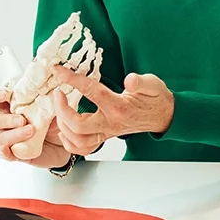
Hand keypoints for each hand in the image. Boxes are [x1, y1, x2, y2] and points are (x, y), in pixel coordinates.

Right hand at [0, 86, 74, 168]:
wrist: (67, 138)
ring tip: (31, 131)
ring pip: (1, 137)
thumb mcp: (53, 105)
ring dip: (14, 134)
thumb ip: (48, 101)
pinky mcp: (17, 153)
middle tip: (22, 120)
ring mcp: (11, 138)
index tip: (4, 95)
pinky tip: (7, 150)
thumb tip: (50, 100)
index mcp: (11, 104)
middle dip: (4, 119)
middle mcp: (7, 121)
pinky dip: (5, 153)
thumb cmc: (56, 117)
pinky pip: (6, 155)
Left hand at [51, 68, 175, 155]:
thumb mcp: (153, 84)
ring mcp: (107, 132)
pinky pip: (83, 149)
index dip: (73, 79)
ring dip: (64, 127)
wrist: (162, 116)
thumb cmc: (155, 99)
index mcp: (119, 107)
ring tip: (60, 110)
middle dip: (62, 110)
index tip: (58, 70)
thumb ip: (141, 82)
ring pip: (78, 141)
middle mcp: (111, 123)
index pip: (92, 92)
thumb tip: (130, 80)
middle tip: (57, 94)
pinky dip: (70, 143)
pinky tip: (65, 129)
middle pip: (79, 126)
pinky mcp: (104, 137)